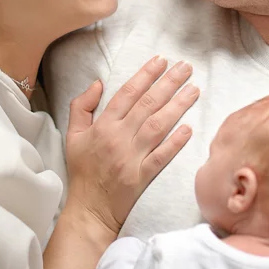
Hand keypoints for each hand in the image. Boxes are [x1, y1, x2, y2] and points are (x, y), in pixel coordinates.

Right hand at [66, 57, 198, 232]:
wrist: (89, 208)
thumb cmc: (83, 170)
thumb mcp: (73, 135)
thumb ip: (82, 106)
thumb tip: (99, 82)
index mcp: (103, 126)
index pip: (127, 93)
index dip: (145, 74)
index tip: (161, 60)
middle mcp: (118, 138)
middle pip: (147, 104)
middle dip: (169, 83)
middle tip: (186, 67)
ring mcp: (132, 157)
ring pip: (158, 126)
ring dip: (178, 106)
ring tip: (195, 89)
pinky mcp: (142, 176)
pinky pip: (161, 156)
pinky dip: (175, 142)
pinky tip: (189, 128)